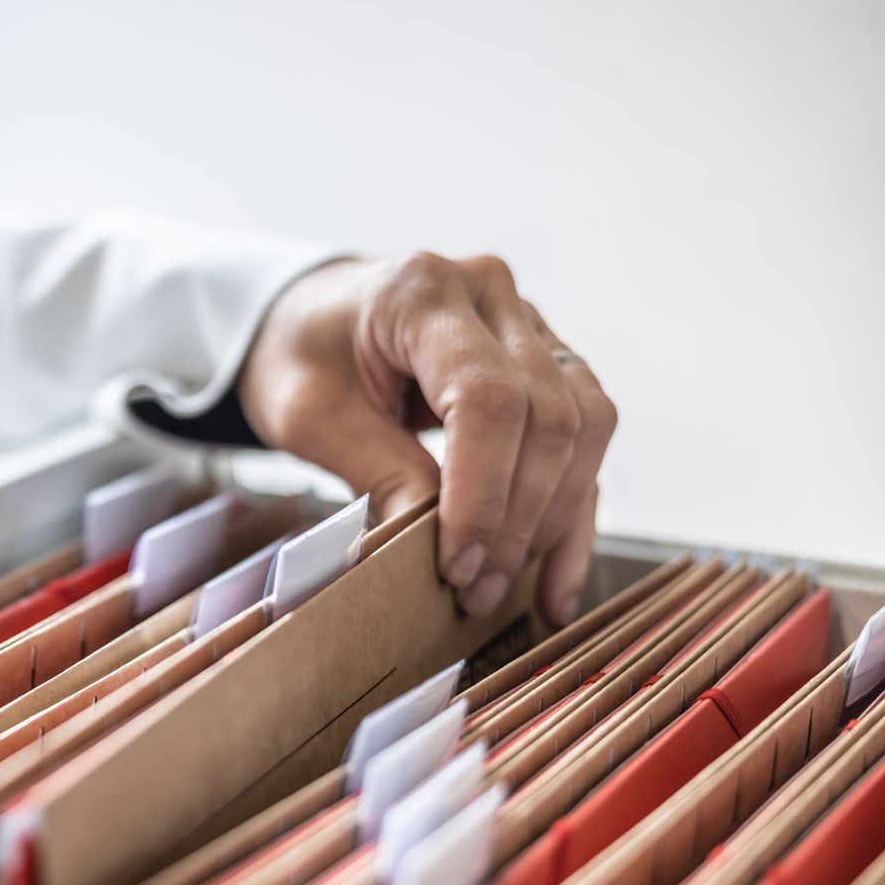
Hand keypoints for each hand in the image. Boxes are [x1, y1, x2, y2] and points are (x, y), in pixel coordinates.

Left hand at [241, 253, 616, 624]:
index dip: (482, 492)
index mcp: (423, 292)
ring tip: (507, 592)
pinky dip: (571, 515)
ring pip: (584, 428)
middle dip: (517, 519)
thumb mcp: (308, 413)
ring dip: (553, 522)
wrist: (310, 320)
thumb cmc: (300, 356)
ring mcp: (530, 326)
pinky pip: (584, 441)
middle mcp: (492, 296)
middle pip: (547, 416)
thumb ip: (373, 467)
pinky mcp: (547, 366)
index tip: (458, 563)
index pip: (486, 397)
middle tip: (475, 591)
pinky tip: (554, 582)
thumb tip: (429, 545)